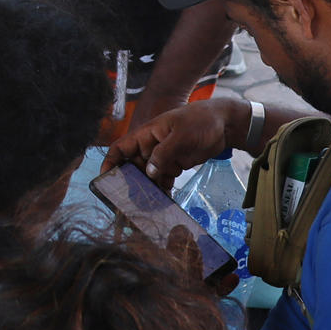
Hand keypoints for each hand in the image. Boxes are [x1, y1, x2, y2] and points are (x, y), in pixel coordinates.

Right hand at [106, 97, 236, 190]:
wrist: (225, 124)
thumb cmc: (201, 121)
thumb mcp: (181, 135)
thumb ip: (164, 154)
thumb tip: (149, 173)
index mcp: (147, 134)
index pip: (120, 148)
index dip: (110, 162)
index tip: (104, 179)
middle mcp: (150, 147)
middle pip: (132, 167)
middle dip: (128, 183)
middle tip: (127, 202)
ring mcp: (163, 157)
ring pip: (147, 176)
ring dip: (146, 190)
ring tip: (145, 208)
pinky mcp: (175, 165)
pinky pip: (163, 180)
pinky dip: (162, 190)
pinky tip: (163, 203)